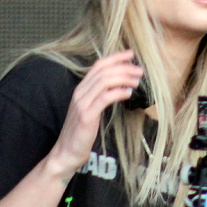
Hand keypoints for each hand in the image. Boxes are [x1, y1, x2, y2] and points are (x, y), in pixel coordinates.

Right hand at [42, 50, 141, 180]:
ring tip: (137, 81)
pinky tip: (129, 93)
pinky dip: (119, 92)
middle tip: (140, 70)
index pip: (98, 66)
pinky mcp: (87, 115)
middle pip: (103, 71)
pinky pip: (105, 98)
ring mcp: (82, 103)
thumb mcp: (91, 110)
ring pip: (105, 81)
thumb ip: (101, 97)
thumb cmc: (81, 132)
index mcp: (81, 89)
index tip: (131, 54)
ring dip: (124, 78)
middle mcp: (80, 93)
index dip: (115, 58)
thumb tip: (121, 86)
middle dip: (123, 67)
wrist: (66, 152)